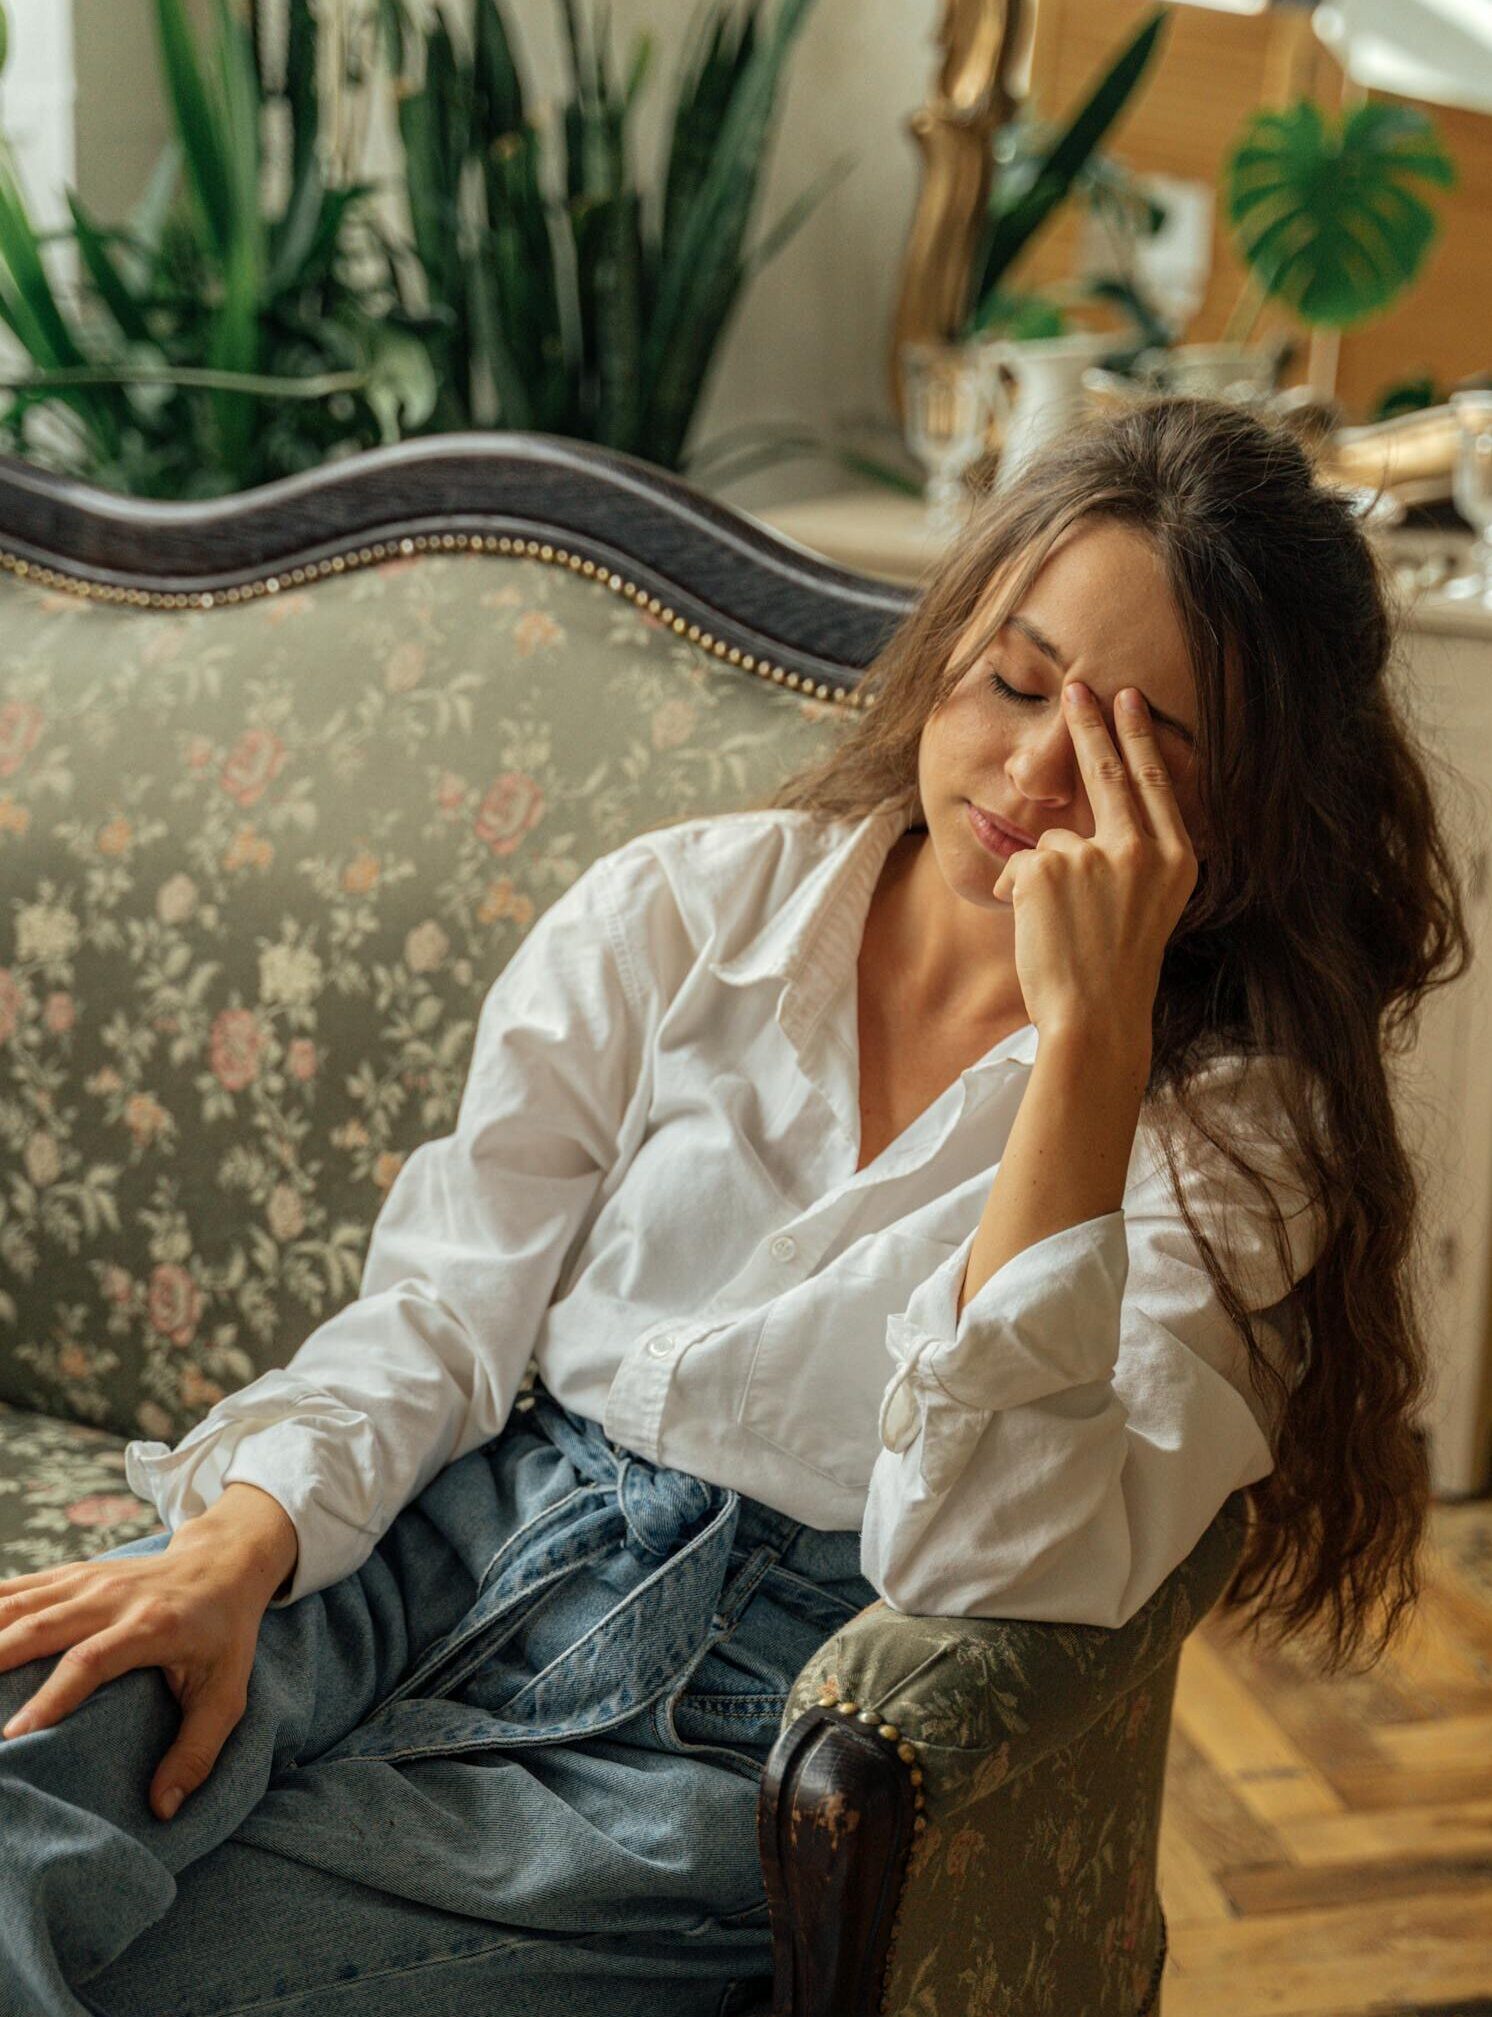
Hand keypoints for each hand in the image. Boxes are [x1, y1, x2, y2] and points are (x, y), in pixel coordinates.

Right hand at [0, 1521, 280, 1822]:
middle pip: (39, 1626)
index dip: (50, 1697)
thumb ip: (198, 1751)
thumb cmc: (224, 1636)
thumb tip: (163, 1808)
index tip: (14, 1735)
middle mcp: (113, 1597)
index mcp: (151, 1626)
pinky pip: (18, 1587)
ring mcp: (88, 1580)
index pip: (90, 1661)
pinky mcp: (72, 1574)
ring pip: (20, 1603)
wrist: (224, 1564)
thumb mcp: (228, 1694)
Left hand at [990, 681, 1197, 1044]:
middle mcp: (1143, 851)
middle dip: (1089, 727)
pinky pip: (1018, 865)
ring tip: (1062, 930)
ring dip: (1044, 880)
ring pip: (1054, 843)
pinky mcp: (1049, 868)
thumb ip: (1128, 860)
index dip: (1137, 739)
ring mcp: (1096, 856)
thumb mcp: (1147, 908)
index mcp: (1177, 860)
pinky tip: (1037, 929)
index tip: (1127, 700)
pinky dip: (1016, 894)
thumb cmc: (1115, 973)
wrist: (1096, 1020)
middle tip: (1078, 687)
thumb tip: (1075, 828)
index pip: (1155, 783)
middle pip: (1109, 773)